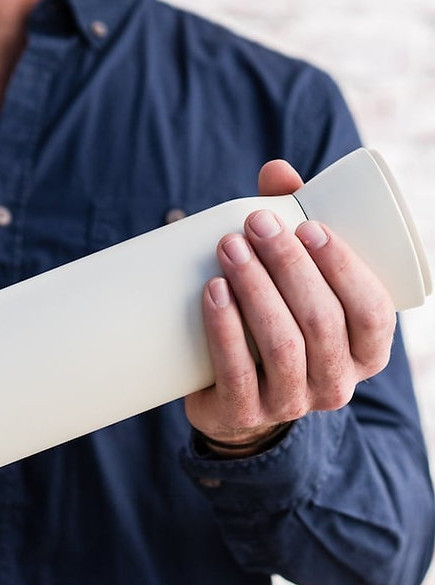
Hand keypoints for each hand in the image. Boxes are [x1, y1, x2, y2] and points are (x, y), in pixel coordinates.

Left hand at [184, 160, 395, 449]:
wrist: (236, 398)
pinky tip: (213, 292)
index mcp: (365, 352)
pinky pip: (237, 373)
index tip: (307, 226)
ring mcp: (291, 404)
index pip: (370, 311)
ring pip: (282, 345)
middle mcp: (337, 384)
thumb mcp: (295, 286)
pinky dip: (225, 328)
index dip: (343, 268)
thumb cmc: (275, 324)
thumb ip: (294, 227)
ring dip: (255, 289)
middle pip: (322, 322)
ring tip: (229, 247)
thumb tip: (276, 171)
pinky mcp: (244, 413)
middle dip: (288, 266)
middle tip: (254, 225)